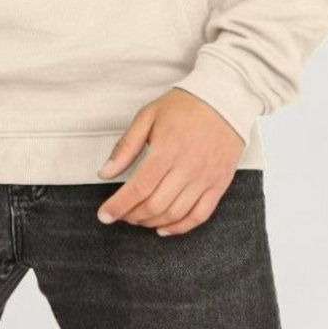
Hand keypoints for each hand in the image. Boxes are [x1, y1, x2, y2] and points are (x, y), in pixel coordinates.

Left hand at [95, 88, 244, 236]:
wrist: (223, 100)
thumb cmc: (183, 106)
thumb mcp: (148, 116)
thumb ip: (126, 146)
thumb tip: (105, 173)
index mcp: (166, 149)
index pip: (139, 187)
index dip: (119, 206)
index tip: (104, 216)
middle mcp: (187, 167)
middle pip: (155, 205)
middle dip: (133, 215)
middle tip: (121, 214)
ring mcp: (205, 178)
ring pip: (175, 213)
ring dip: (152, 222)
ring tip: (139, 219)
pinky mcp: (219, 184)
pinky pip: (200, 216)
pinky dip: (180, 228)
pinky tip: (164, 229)